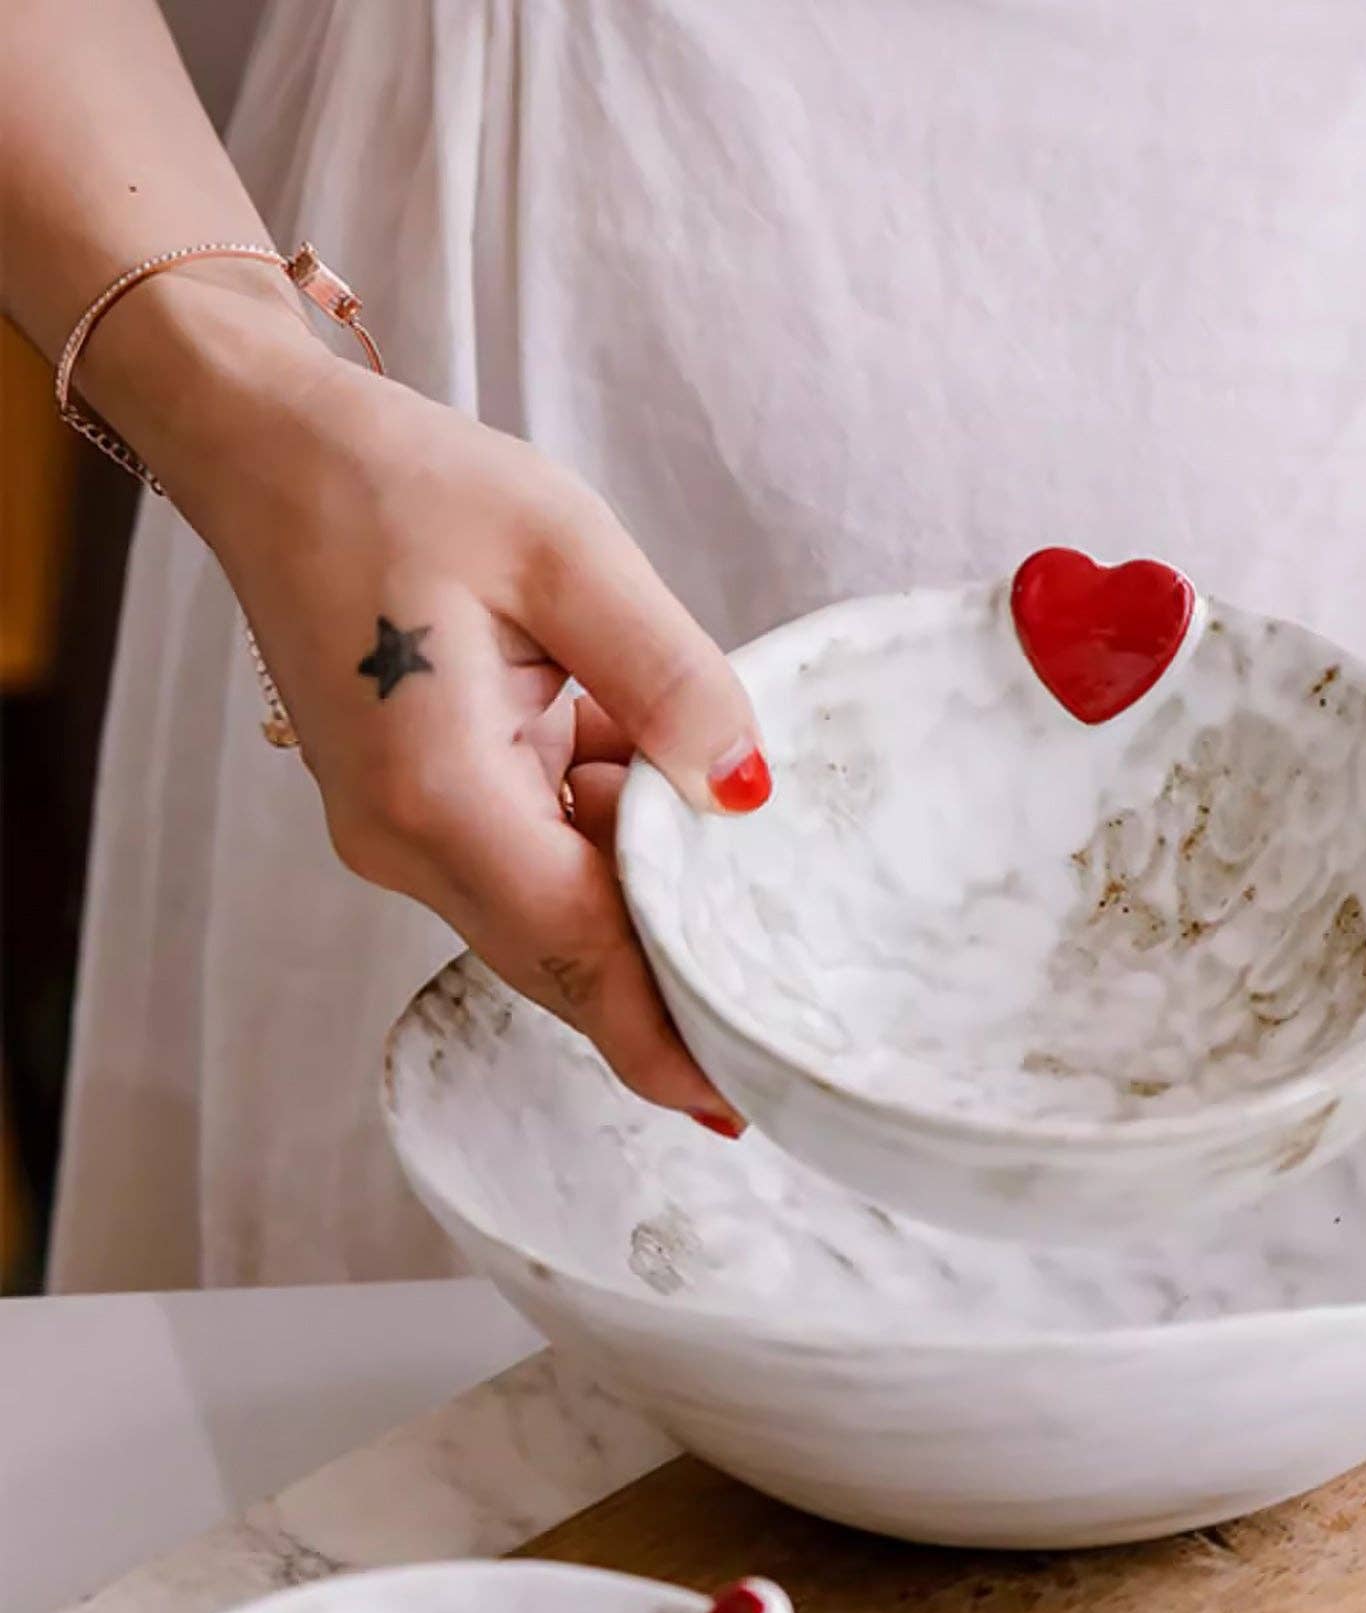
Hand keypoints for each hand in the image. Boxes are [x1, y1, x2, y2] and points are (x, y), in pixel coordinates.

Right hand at [134, 284, 763, 1128]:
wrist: (272, 455)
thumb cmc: (400, 486)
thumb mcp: (566, 551)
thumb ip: (669, 679)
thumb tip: (745, 794)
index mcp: (438, 790)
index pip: (575, 948)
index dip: (659, 1032)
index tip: (735, 1102)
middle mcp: (409, 841)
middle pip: (569, 953)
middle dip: (674, 971)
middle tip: (790, 988)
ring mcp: (406, 836)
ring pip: (558, 910)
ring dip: (643, 874)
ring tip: (711, 810)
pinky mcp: (422, 813)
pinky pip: (536, 857)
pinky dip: (604, 829)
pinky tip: (640, 753)